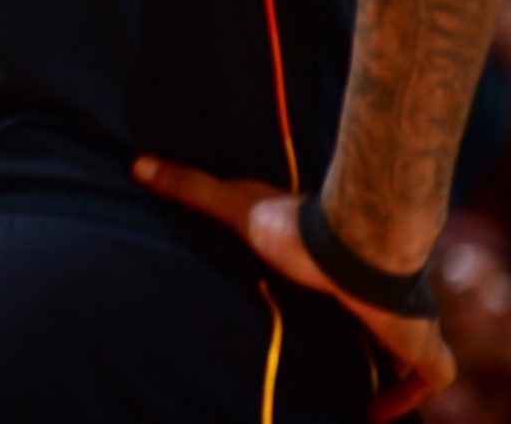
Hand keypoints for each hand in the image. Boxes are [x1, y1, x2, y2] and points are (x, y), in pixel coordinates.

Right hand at [135, 157, 453, 422]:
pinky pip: (424, 380)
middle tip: (322, 359)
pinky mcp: (417, 348)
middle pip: (364, 321)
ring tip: (350, 390)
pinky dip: (404, 396)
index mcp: (332, 266)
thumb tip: (137, 163)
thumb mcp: (233, 207)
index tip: (300, 306)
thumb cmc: (298, 227)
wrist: (357, 245)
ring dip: (384, 368)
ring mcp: (398, 323)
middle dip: (352, 338)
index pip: (331, 284)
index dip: (322, 295)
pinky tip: (375, 412)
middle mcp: (367, 294)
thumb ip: (191, 189)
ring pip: (398, 352)